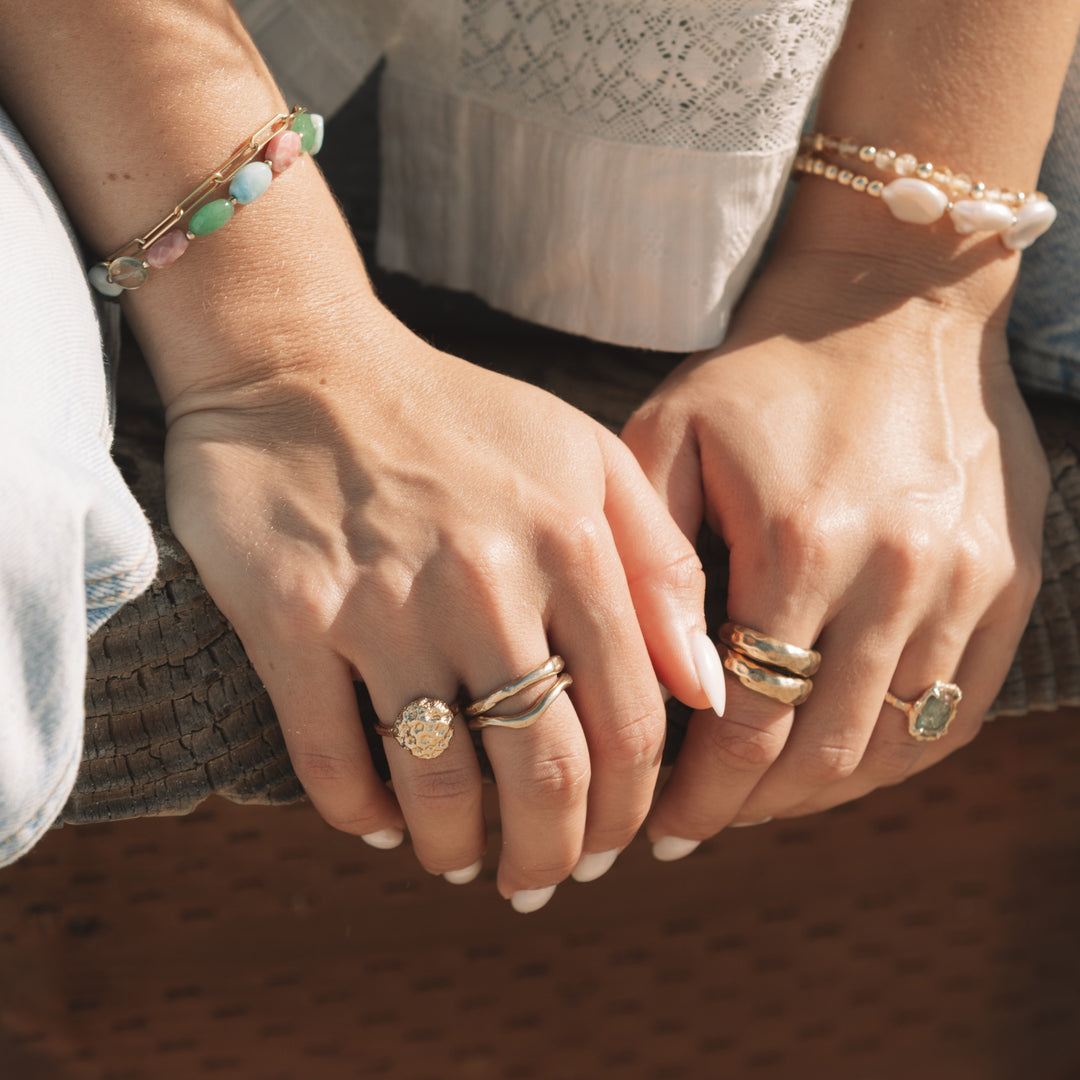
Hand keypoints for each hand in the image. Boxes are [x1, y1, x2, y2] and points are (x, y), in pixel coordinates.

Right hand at [162, 312, 716, 906]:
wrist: (304, 367)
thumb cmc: (458, 418)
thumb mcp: (586, 458)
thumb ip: (659, 566)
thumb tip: (704, 691)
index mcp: (570, 542)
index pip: (628, 724)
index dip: (629, 807)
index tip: (614, 842)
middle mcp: (485, 580)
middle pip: (544, 774)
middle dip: (552, 855)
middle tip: (539, 879)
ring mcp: (382, 603)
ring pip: (439, 783)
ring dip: (457, 849)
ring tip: (461, 861)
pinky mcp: (290, 619)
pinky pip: (332, 758)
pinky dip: (360, 812)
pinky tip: (381, 822)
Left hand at [622, 246, 1047, 849]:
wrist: (892, 302)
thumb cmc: (762, 374)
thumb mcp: (671, 436)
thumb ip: (661, 565)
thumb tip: (681, 691)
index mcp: (802, 539)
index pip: (750, 722)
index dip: (703, 794)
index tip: (662, 826)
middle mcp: (897, 571)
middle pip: (823, 750)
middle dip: (751, 807)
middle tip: (699, 823)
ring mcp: (966, 580)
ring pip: (895, 744)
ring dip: (820, 792)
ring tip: (761, 800)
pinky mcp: (1006, 580)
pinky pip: (958, 709)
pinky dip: (896, 755)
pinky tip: (842, 761)